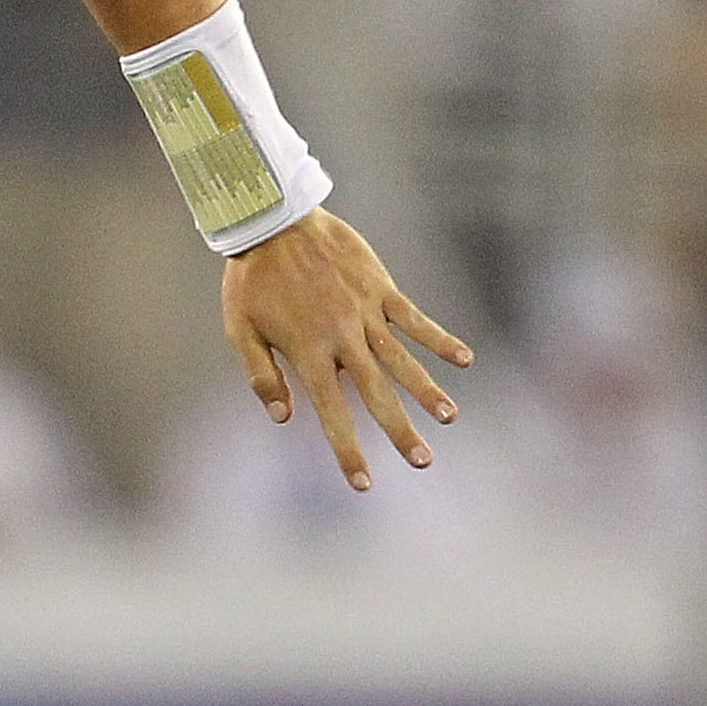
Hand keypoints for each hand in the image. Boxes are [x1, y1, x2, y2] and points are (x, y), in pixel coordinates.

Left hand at [222, 207, 473, 489]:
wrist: (272, 221)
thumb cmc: (251, 280)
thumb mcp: (241, 331)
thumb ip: (263, 377)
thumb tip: (285, 420)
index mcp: (308, 353)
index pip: (331, 413)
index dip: (347, 450)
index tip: (363, 484)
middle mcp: (342, 337)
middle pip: (376, 393)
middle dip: (399, 432)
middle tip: (423, 463)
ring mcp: (365, 311)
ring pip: (402, 359)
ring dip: (428, 390)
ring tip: (449, 418)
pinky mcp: (381, 288)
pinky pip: (414, 318)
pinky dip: (439, 338)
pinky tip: (465, 360)